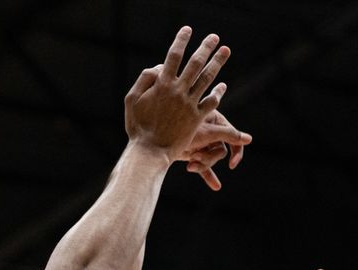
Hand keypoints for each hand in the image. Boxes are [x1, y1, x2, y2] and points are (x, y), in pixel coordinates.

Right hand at [124, 27, 230, 162]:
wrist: (150, 152)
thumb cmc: (138, 127)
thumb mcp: (132, 100)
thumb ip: (144, 80)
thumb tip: (159, 67)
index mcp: (162, 84)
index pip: (174, 56)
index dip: (181, 40)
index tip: (187, 30)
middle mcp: (178, 91)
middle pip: (195, 63)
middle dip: (206, 47)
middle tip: (215, 37)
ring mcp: (189, 104)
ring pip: (207, 78)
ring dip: (218, 62)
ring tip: (225, 51)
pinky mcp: (197, 118)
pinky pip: (211, 102)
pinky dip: (218, 92)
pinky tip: (223, 86)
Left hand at [181, 110, 251, 189]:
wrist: (153, 137)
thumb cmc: (179, 127)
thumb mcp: (207, 132)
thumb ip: (228, 135)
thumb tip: (249, 139)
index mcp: (215, 120)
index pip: (233, 137)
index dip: (236, 152)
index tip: (232, 165)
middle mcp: (209, 131)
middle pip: (220, 151)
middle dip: (209, 158)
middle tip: (195, 156)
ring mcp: (200, 143)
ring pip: (210, 160)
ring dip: (203, 165)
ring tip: (190, 166)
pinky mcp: (192, 154)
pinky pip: (203, 167)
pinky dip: (208, 175)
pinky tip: (216, 186)